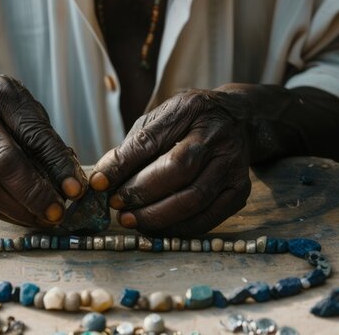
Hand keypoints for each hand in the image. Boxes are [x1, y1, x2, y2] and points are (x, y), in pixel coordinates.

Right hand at [0, 72, 86, 226]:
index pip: (34, 135)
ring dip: (16, 209)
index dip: (57, 165)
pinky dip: (3, 211)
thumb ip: (45, 142)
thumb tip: (71, 183)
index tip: (76, 190)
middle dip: (34, 193)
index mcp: (1, 97)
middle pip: (3, 161)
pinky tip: (24, 216)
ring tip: (42, 220)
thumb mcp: (25, 109)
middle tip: (57, 213)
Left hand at [89, 87, 252, 235]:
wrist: (238, 121)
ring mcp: (232, 165)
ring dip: (157, 216)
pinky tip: (157, 227)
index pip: (150, 141)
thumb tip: (102, 179)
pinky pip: (207, 219)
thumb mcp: (160, 119)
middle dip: (141, 192)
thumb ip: (133, 146)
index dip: (122, 165)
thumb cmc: (188, 122)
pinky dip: (178, 228)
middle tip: (117, 206)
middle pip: (178, 169)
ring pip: (194, 199)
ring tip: (131, 220)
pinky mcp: (240, 191)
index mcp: (190, 110)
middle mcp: (216, 137)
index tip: (98, 184)